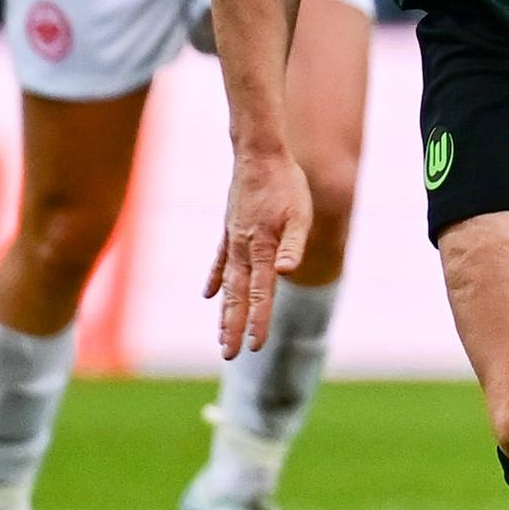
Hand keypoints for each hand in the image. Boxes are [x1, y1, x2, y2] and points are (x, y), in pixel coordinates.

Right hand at [206, 144, 312, 358]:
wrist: (259, 154)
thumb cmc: (287, 184)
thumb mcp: (300, 214)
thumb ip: (293, 245)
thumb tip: (286, 272)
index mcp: (261, 248)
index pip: (261, 294)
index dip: (259, 321)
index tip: (255, 346)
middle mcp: (242, 249)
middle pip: (237, 296)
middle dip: (233, 327)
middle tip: (228, 355)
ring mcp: (232, 240)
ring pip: (226, 284)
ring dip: (225, 311)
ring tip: (221, 336)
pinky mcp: (228, 230)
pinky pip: (219, 262)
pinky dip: (213, 280)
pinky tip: (208, 296)